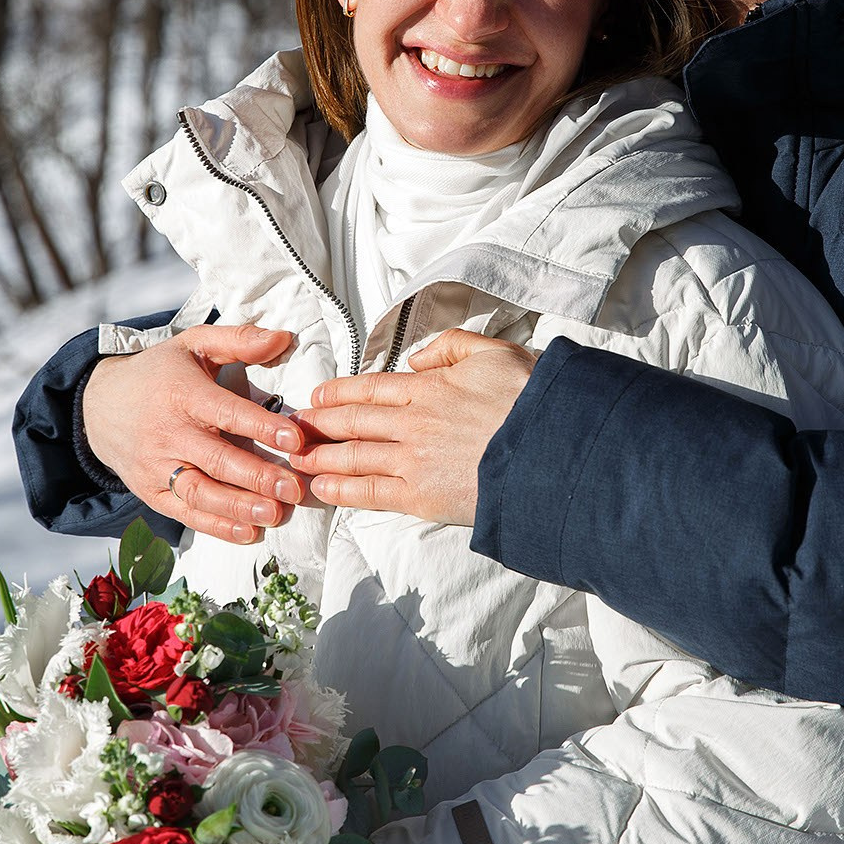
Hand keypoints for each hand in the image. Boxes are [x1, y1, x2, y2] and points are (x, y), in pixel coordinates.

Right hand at [82, 324, 303, 543]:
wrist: (99, 406)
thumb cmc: (160, 374)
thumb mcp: (194, 344)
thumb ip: (239, 340)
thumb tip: (284, 338)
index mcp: (182, 394)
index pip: (226, 412)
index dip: (261, 427)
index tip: (296, 440)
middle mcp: (167, 433)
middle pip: (216, 459)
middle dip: (257, 477)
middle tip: (294, 489)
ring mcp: (156, 467)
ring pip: (200, 492)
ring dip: (238, 507)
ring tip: (274, 514)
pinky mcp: (150, 492)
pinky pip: (184, 513)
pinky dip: (215, 526)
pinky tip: (247, 532)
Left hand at [292, 329, 534, 525]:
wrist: (550, 450)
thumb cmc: (529, 400)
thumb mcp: (494, 353)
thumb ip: (451, 347)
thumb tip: (416, 360)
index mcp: (429, 386)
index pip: (370, 388)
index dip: (338, 392)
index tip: (317, 396)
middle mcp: (413, 421)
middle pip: (353, 421)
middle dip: (319, 425)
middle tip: (293, 428)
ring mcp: (413, 460)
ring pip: (353, 456)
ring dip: (320, 457)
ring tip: (296, 458)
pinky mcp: (421, 496)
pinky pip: (370, 491)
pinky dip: (341, 489)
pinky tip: (321, 487)